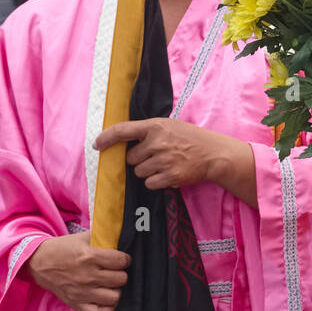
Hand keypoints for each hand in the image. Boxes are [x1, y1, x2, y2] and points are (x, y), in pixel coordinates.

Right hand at [23, 232, 129, 310]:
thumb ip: (102, 238)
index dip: (125, 259)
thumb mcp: (82, 238)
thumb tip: (122, 241)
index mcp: (89, 257)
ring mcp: (81, 292)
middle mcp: (87, 276)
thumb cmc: (63, 249)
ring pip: (114, 297)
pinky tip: (105, 300)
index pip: (122, 261)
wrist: (39, 263)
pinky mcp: (76, 304)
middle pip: (121, 279)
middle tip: (114, 272)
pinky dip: (106, 309)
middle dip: (120, 274)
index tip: (121, 260)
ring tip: (109, 285)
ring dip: (115, 290)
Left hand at [94, 118, 237, 190]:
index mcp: (155, 126)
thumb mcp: (169, 126)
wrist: (214, 154)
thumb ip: (147, 132)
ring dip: (148, 172)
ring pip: (139, 172)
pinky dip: (157, 181)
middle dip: (139, 160)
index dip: (106, 138)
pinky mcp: (170, 176)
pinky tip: (169, 174)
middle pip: (130, 158)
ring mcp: (164, 160)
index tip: (97, 145)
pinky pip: (150, 183)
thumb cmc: (190, 138)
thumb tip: (121, 144)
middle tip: (156, 156)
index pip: (122, 130)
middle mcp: (157, 142)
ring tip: (165, 165)